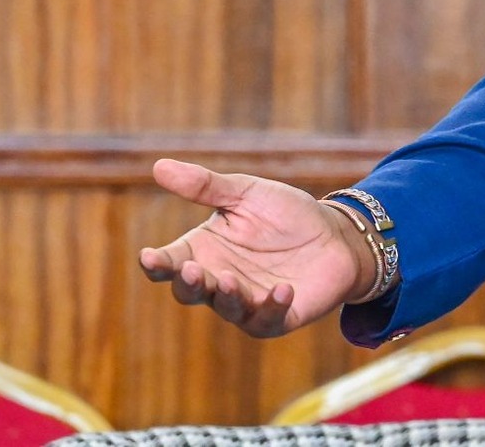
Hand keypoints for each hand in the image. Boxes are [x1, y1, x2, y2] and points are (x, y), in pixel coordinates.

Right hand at [136, 159, 371, 337]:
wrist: (336, 234)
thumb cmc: (286, 214)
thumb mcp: (246, 193)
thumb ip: (205, 186)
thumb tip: (159, 166)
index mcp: (204, 251)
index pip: (170, 262)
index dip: (157, 263)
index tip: (148, 257)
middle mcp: (219, 280)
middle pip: (190, 291)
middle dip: (189, 283)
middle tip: (192, 269)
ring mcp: (247, 302)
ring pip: (226, 307)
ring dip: (227, 295)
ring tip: (231, 279)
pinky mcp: (278, 316)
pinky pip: (268, 319)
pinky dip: (273, 306)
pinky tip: (282, 289)